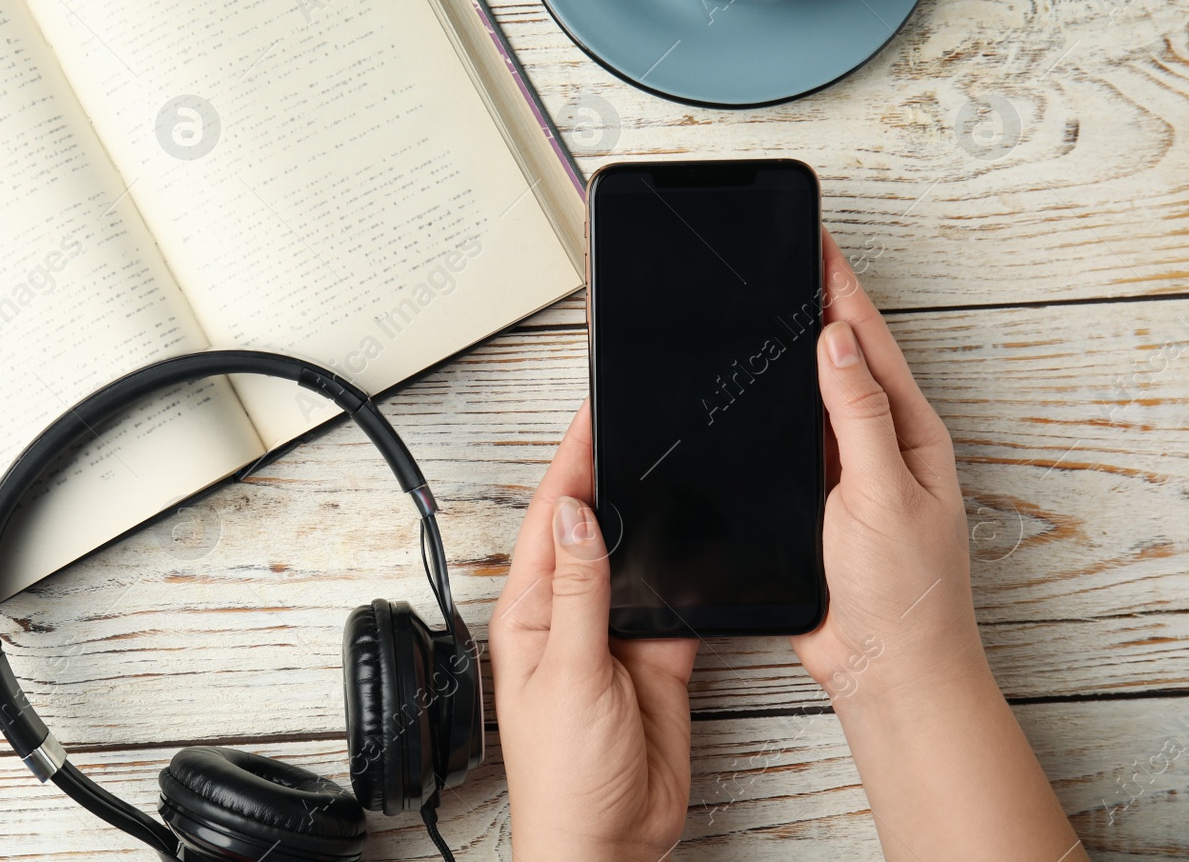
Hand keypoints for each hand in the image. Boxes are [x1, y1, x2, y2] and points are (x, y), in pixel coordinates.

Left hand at [489, 400, 698, 861]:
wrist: (609, 843)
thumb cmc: (563, 777)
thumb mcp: (569, 673)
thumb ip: (581, 593)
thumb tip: (580, 517)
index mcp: (532, 611)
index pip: (552, 519)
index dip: (572, 463)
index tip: (592, 415)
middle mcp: (572, 616)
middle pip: (597, 530)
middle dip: (614, 478)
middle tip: (638, 424)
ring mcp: (616, 636)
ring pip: (639, 561)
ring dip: (655, 522)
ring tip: (673, 465)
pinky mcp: (658, 659)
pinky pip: (677, 603)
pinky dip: (690, 577)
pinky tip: (703, 545)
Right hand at [792, 229, 987, 703]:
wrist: (882, 667)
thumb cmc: (904, 591)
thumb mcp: (884, 491)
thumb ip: (859, 415)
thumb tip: (837, 341)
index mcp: (908, 432)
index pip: (868, 343)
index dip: (840, 290)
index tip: (817, 244)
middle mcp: (877, 445)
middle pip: (840, 361)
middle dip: (814, 307)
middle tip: (787, 258)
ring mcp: (844, 473)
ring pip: (808, 400)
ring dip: (787, 358)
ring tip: (764, 307)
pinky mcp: (810, 502)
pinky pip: (784, 444)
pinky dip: (766, 413)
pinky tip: (746, 397)